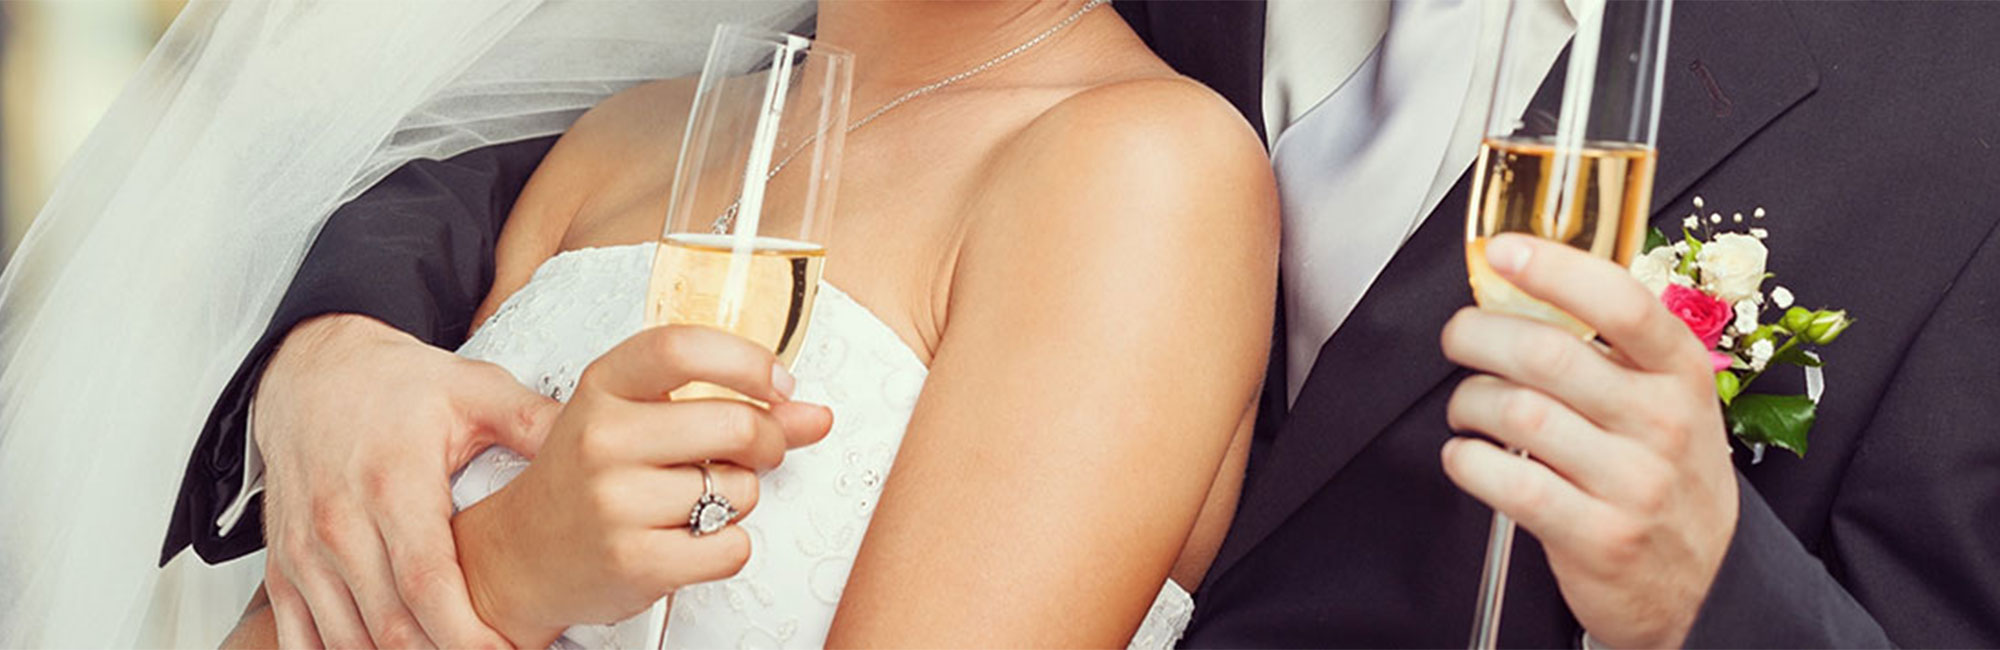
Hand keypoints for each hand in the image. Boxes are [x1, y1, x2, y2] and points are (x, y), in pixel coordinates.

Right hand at [256, 314, 558, 648]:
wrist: (311, 372)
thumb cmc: (396, 386)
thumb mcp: (474, 389)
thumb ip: (532, 421)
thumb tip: (597, 444)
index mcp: (393, 484)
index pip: (428, 581)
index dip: (467, 633)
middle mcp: (340, 523)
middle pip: (391, 625)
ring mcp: (305, 551)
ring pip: (349, 641)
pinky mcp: (284, 567)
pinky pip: (301, 638)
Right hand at [453, 325, 832, 646]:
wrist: (522, 554)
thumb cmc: (590, 477)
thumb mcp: (641, 420)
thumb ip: (729, 407)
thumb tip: (815, 415)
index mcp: (604, 385)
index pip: (684, 349)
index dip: (750, 362)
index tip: (779, 385)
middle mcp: (602, 438)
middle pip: (738, 427)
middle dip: (768, 443)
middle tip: (753, 455)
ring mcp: (614, 502)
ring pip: (742, 492)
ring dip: (739, 500)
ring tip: (693, 502)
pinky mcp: (634, 562)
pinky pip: (733, 547)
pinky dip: (728, 547)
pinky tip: (689, 540)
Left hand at [1439, 234, 1739, 648]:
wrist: (1704, 580)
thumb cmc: (1668, 472)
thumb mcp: (1668, 399)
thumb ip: (1613, 346)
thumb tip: (1524, 282)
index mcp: (1680, 374)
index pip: (1622, 304)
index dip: (1555, 269)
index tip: (1503, 251)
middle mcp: (1662, 423)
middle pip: (1548, 356)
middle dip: (1478, 335)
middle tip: (1459, 336)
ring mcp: (1632, 483)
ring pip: (1519, 414)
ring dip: (1469, 401)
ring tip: (1467, 405)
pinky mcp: (1596, 536)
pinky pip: (1508, 483)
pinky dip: (1467, 460)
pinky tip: (1467, 454)